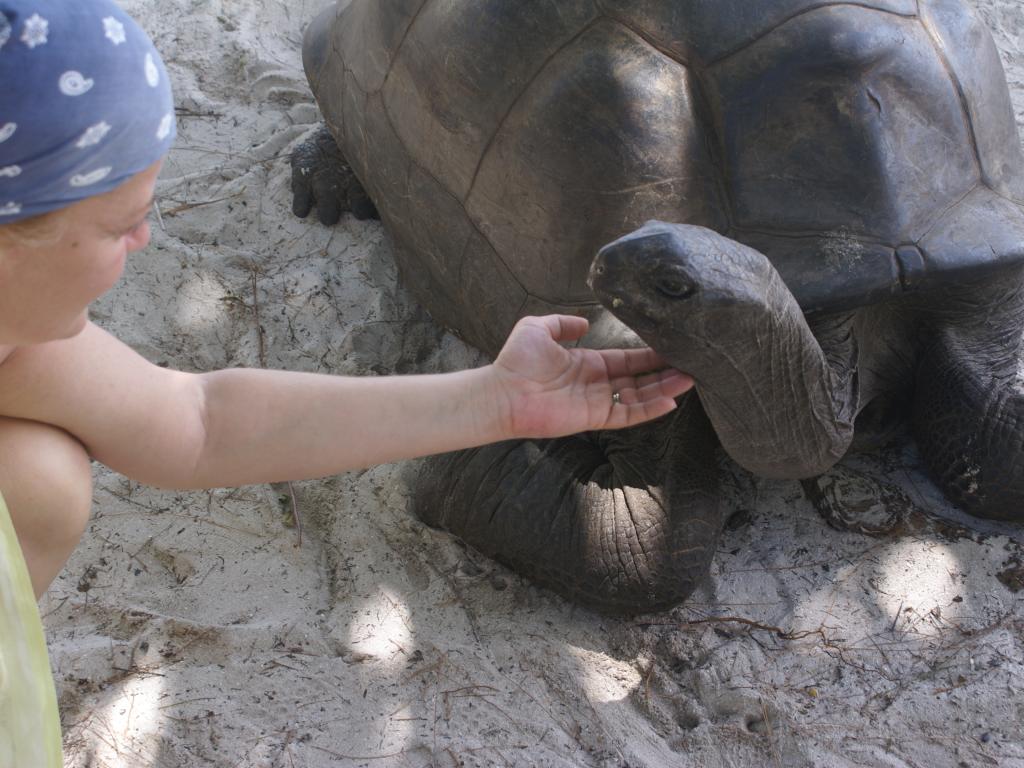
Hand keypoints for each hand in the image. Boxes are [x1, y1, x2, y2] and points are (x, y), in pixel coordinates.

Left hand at [490, 315, 693, 437]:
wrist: (501, 392)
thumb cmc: (516, 361)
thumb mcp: (538, 328)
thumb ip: (562, 324)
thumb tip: (585, 324)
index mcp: (587, 363)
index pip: (627, 359)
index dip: (649, 354)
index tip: (672, 346)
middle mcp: (596, 383)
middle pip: (639, 378)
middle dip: (665, 371)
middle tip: (692, 362)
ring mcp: (597, 402)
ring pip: (639, 396)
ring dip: (664, 388)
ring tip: (690, 378)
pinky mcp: (594, 418)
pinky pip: (628, 415)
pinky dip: (649, 409)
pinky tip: (671, 401)